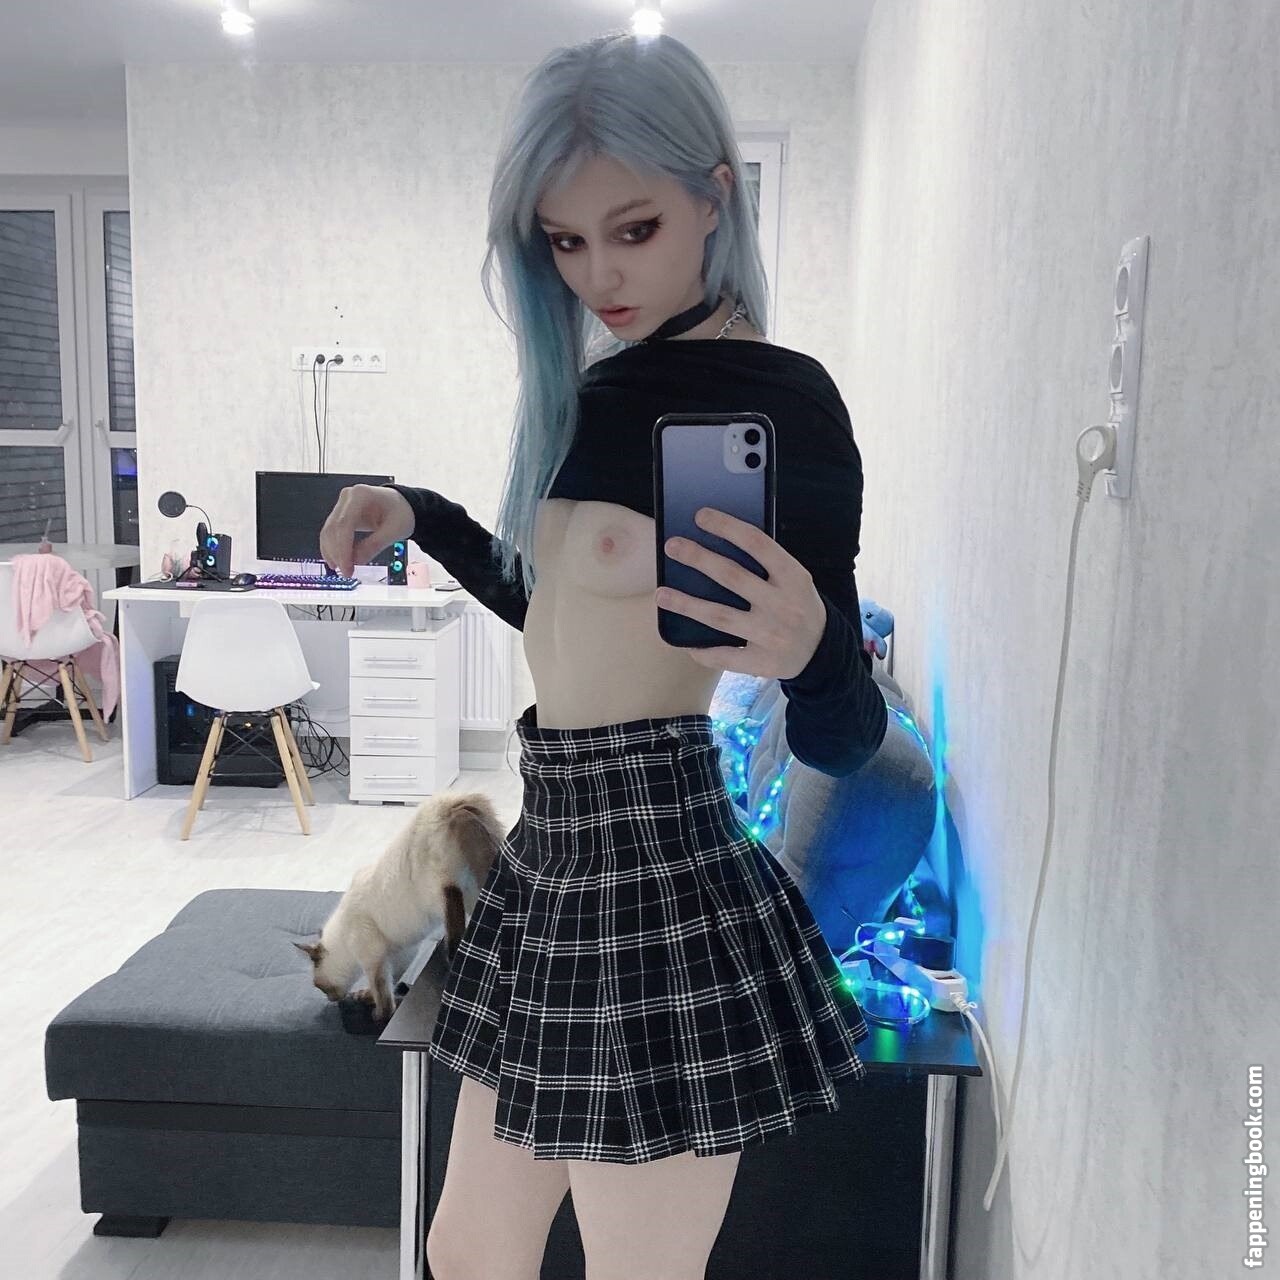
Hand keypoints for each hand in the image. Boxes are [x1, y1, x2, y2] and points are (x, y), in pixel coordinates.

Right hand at [318, 484, 413, 576]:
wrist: (403, 505)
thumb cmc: (402, 513)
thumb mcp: (394, 531)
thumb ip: (374, 546)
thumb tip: (356, 562)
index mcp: (361, 495)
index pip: (344, 524)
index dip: (343, 549)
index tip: (347, 568)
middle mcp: (348, 497)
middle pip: (334, 528)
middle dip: (338, 553)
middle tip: (347, 572)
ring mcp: (342, 505)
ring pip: (329, 531)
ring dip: (332, 552)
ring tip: (342, 569)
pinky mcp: (340, 514)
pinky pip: (331, 532)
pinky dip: (333, 547)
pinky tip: (337, 561)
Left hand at [656, 507, 826, 678]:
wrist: (822, 651)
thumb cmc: (797, 605)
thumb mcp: (794, 580)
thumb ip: (766, 565)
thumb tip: (718, 542)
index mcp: (794, 577)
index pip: (758, 544)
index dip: (728, 527)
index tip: (700, 516)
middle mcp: (783, 605)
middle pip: (732, 577)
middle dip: (699, 559)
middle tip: (672, 546)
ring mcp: (773, 636)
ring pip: (720, 616)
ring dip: (686, 604)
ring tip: (661, 594)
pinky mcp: (763, 662)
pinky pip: (724, 656)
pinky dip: (702, 650)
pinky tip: (683, 642)